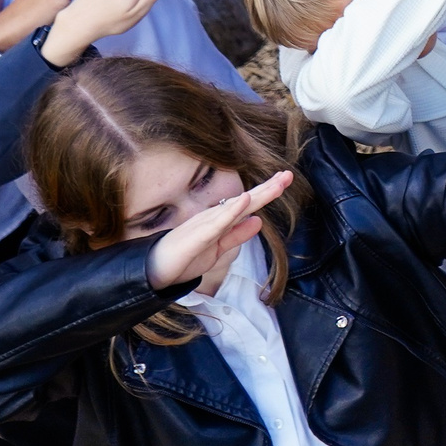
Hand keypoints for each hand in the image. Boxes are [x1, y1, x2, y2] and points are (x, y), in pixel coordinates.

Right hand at [146, 172, 295, 288]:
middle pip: (245, 201)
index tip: (284, 179)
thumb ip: (237, 235)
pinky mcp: (197, 236)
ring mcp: (206, 225)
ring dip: (256, 195)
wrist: (157, 270)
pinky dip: (231, 212)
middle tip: (288, 175)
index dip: (266, 192)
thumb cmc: (186, 257)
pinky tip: (244, 200)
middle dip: (268, 188)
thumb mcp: (219, 248)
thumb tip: (259, 221)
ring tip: (275, 184)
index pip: (248, 204)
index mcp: (221, 221)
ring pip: (235, 207)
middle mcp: (215, 217)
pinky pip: (217, 223)